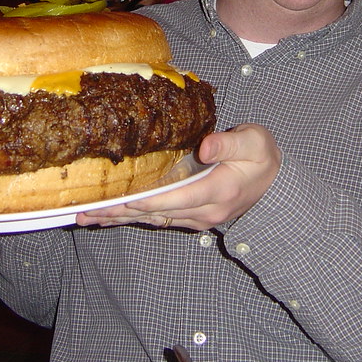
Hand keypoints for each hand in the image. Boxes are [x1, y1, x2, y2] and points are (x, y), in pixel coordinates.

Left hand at [77, 123, 281, 231]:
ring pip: (153, 219)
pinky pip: (158, 218)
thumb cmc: (262, 156)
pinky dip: (132, 218)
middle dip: (119, 213)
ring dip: (119, 220)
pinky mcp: (192, 217)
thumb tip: (204, 147)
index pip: (174, 198)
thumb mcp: (253, 141)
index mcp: (217, 190)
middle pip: (155, 213)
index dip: (144, 200)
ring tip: (87, 219)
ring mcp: (197, 218)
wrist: (275, 183)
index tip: (115, 200)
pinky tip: (110, 218)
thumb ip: (228, 143)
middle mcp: (204, 211)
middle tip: (86, 213)